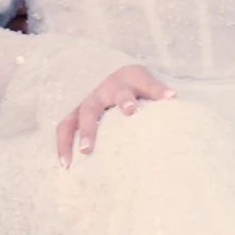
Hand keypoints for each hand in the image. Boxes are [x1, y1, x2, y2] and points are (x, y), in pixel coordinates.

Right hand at [55, 65, 174, 167]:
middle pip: (90, 109)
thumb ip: (157, 90)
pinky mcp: (74, 113)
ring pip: (70, 121)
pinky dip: (62, 146)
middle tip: (88, 148)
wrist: (114, 70)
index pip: (123, 92)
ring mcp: (83, 103)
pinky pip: (64, 128)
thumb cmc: (133, 82)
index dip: (126, 101)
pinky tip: (65, 164)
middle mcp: (97, 93)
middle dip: (89, 128)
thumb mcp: (145, 81)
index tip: (131, 110)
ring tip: (69, 161)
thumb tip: (173, 97)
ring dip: (68, 141)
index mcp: (119, 84)